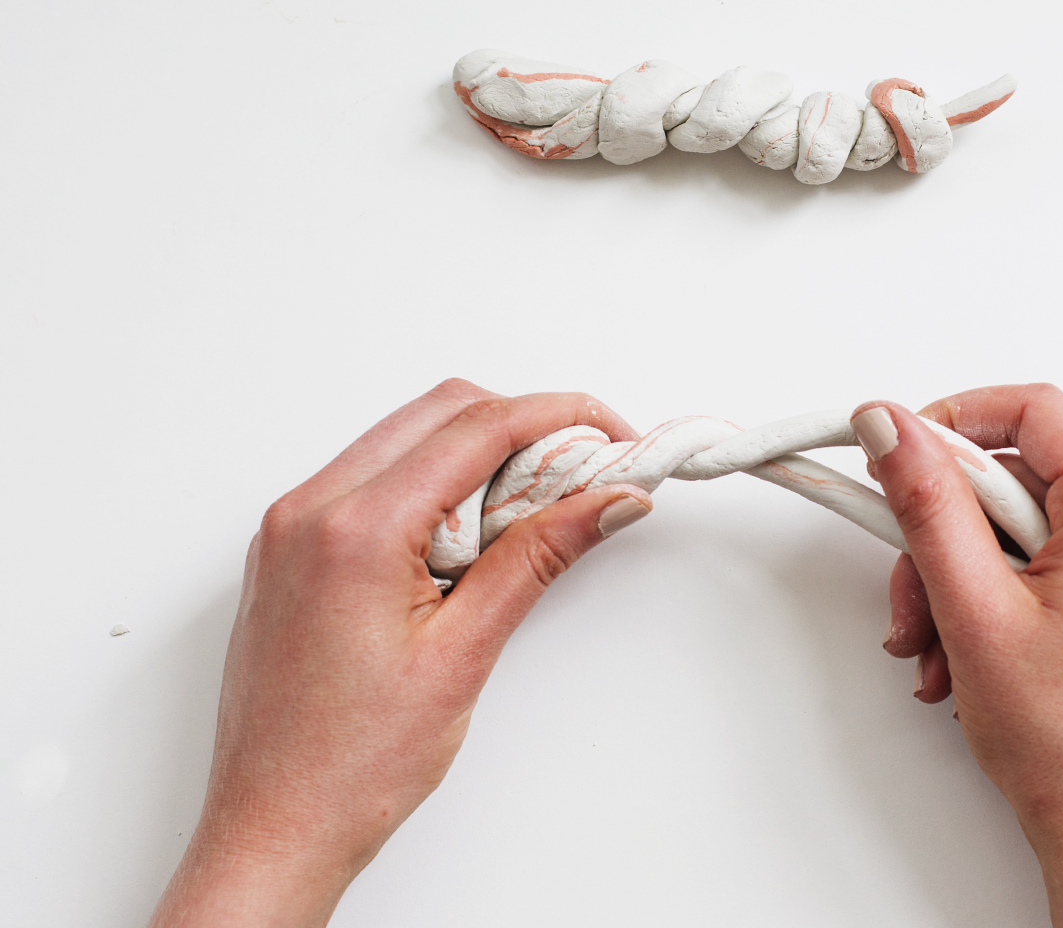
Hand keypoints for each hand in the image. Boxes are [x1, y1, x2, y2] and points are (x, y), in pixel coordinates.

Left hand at [150, 380, 652, 927]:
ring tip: (536, 512)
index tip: (611, 434)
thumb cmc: (350, 767)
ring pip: (406, 437)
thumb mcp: (464, 654)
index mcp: (352, 530)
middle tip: (585, 472)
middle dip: (524, 426)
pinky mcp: (290, 548)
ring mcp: (290, 526)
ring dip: (479, 453)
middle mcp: (308, 510)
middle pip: (441, 411)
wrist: (274, 829)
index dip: (559, 417)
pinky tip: (473, 533)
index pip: (476, 428)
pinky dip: (434, 483)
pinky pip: (372, 476)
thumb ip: (538, 557)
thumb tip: (605, 500)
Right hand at [852, 385, 1062, 927]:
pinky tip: (985, 646)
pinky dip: (1017, 588)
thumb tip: (895, 428)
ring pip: (1041, 520)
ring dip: (976, 576)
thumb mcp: (973, 612)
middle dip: (952, 537)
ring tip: (945, 646)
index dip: (953, 421)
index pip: (1034, 411)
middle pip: (1028, 477)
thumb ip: (927, 504)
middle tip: (916, 597)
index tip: (904, 451)